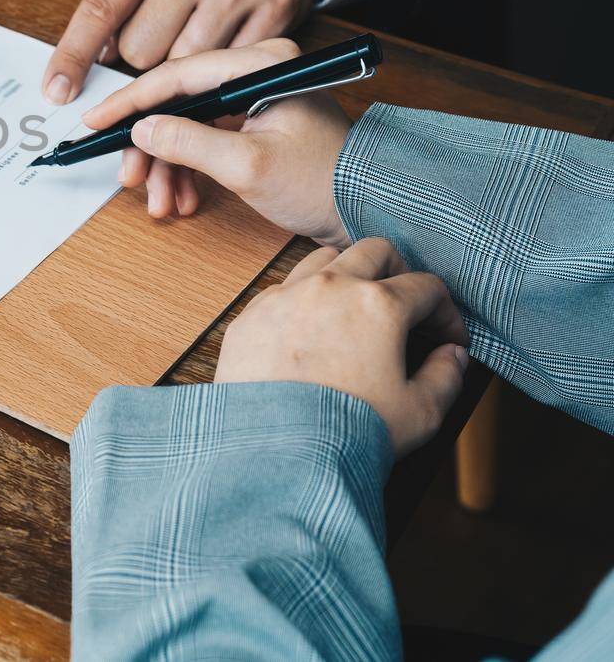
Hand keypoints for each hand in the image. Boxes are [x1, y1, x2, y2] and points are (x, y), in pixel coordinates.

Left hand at [42, 0, 322, 102]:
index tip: (56, 91)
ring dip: (181, 63)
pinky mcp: (274, 12)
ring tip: (197, 29)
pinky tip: (227, 36)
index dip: (73, 56)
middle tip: (165, 28)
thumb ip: (119, 2)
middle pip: (139, 52)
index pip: (100, 10)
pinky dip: (219, 66)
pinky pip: (225, 69)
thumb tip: (96, 60)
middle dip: (142, 54)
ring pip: (181, 67)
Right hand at [81, 39, 352, 245]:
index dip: (131, 102)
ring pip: (186, 124)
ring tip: (161, 202)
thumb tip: (141, 131)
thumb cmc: (324, 182)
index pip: (178, 75)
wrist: (369, 209)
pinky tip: (182, 198)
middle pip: (178, 101)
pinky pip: (204, 138)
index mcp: (263, 64)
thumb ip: (188, 143)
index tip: (97, 122)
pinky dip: (187, 170)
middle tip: (129, 178)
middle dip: (150, 147)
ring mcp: (254, 96)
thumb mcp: (248, 166)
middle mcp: (257, 71)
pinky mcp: (253, 120)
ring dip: (167, 166)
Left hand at [216, 239, 469, 457]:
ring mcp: (285, 296)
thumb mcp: (420, 413)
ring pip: (323, 259)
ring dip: (347, 275)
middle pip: (374, 252)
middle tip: (405, 306)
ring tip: (354, 310)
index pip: (426, 286)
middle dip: (398, 273)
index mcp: (378, 305)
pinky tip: (309, 332)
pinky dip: (303, 301)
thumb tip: (453, 355)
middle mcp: (330, 287)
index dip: (446, 312)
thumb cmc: (349, 433)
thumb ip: (447, 376)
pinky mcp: (251, 315)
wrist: (274, 453)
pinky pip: (282, 289)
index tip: (447, 338)